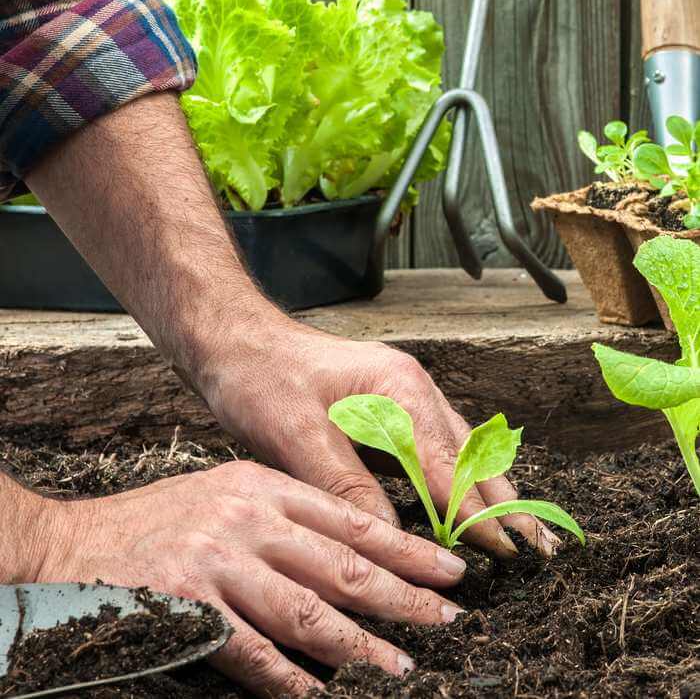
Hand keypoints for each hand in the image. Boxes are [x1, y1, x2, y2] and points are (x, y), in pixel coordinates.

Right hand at [36, 461, 466, 696]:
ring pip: (307, 610)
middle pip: (342, 563)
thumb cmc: (160, 520)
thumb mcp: (227, 494)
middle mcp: (247, 517)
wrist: (76, 543)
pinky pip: (252, 651)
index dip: (405, 548)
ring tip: (402, 666)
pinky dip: (290, 677)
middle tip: (448, 619)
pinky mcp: (187, 604)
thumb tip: (348, 555)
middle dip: (403, 596)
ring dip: (360, 645)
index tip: (448, 570)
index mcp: (263, 485)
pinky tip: (319, 694)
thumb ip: (283, 517)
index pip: (350, 518)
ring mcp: (217, 560)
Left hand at [205, 322, 559, 558]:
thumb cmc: (261, 378)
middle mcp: (412, 390)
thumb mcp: (296, 434)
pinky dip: (456, 482)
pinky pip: (434, 450)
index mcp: (398, 388)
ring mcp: (403, 397)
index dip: (477, 513)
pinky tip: (466, 508)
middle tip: (541, 550)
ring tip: (520, 535)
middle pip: (469, 455)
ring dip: (487, 494)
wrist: (236, 341)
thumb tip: (390, 539)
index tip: (510, 554)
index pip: (448, 465)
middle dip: (504, 503)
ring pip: (458, 452)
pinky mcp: (388, 409)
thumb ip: (346, 486)